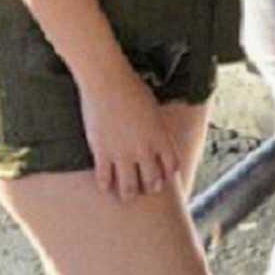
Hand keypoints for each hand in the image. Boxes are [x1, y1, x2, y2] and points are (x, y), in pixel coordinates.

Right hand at [79, 63, 180, 201]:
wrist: (107, 79)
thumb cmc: (131, 87)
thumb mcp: (153, 108)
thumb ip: (157, 128)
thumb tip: (158, 139)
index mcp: (160, 136)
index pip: (171, 166)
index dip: (168, 174)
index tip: (162, 176)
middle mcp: (144, 149)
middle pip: (152, 181)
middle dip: (150, 187)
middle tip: (144, 188)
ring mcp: (122, 153)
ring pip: (128, 187)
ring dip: (128, 193)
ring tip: (125, 194)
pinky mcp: (102, 153)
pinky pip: (104, 180)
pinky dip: (105, 185)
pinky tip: (104, 184)